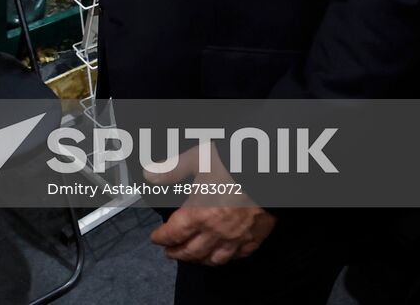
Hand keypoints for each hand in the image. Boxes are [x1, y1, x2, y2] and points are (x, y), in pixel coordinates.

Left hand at [146, 143, 275, 265]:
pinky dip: (226, 259)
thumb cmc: (235, 163)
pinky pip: (238, 256)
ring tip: (192, 257)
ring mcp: (236, 237)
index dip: (161, 238)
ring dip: (199, 260)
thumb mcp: (198, 159)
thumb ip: (171, 169)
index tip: (156, 239)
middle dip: (176, 253)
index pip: (173, 233)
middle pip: (191, 251)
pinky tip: (222, 255)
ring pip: (213, 259)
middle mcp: (216, 230)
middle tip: (169, 252)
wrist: (270, 169)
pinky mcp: (254, 238)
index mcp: (199, 213)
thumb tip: (150, 174)